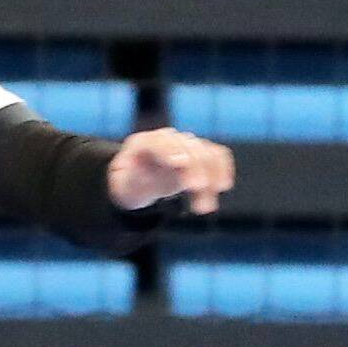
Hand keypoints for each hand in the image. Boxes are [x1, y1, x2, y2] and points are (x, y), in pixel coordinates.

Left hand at [109, 127, 234, 217]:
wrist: (139, 183)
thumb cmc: (131, 185)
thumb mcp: (124, 186)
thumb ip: (138, 177)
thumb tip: (178, 164)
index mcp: (142, 143)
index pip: (158, 142)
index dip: (170, 150)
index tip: (180, 163)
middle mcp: (167, 139)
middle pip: (188, 148)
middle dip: (195, 168)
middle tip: (197, 189)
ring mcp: (185, 144)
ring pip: (206, 154)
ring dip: (211, 178)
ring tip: (205, 207)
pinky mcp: (201, 153)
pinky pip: (218, 156)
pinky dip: (223, 170)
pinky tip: (221, 187)